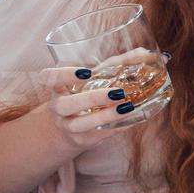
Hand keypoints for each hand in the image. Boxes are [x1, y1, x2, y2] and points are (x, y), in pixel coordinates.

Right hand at [38, 63, 153, 152]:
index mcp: (57, 87)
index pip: (48, 78)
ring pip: (80, 124)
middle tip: (118, 92)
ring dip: (105, 116)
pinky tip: (131, 119)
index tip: (86, 72)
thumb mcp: (93, 79)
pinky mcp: (82, 139)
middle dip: (91, 98)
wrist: (68, 129)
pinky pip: (98, 135)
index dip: (63, 75)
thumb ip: (115, 65)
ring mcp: (68, 125)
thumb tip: (145, 53)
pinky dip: (115, 127)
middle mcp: (58, 107)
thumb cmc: (85, 95)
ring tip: (127, 107)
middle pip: (65, 105)